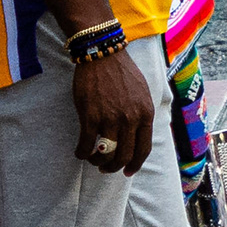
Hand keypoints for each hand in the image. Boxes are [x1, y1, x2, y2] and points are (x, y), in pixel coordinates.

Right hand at [67, 43, 162, 176]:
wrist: (103, 55)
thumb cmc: (123, 73)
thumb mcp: (143, 93)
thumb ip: (143, 114)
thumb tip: (139, 134)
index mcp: (146, 113)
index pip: (144, 148)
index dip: (135, 164)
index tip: (127, 171)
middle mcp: (131, 119)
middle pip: (124, 155)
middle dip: (114, 167)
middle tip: (106, 168)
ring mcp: (110, 119)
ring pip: (105, 154)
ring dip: (97, 162)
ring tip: (93, 159)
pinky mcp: (90, 116)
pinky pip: (86, 145)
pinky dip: (82, 153)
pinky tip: (80, 152)